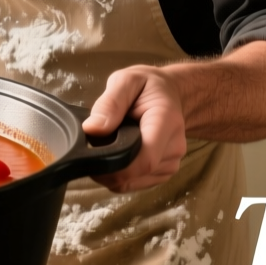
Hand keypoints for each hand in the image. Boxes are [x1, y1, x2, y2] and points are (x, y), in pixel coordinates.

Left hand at [82, 66, 186, 192]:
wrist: (170, 95)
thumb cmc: (147, 87)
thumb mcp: (126, 81)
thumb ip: (110, 103)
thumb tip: (92, 129)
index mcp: (166, 122)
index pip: (145, 159)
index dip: (115, 166)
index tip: (92, 155)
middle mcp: (174, 148)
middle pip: (135, 173)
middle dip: (106, 166)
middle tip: (96, 143)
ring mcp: (171, 164)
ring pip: (131, 182)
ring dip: (112, 170)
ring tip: (111, 143)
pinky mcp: (164, 173)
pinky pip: (134, 183)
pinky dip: (120, 174)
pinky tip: (120, 153)